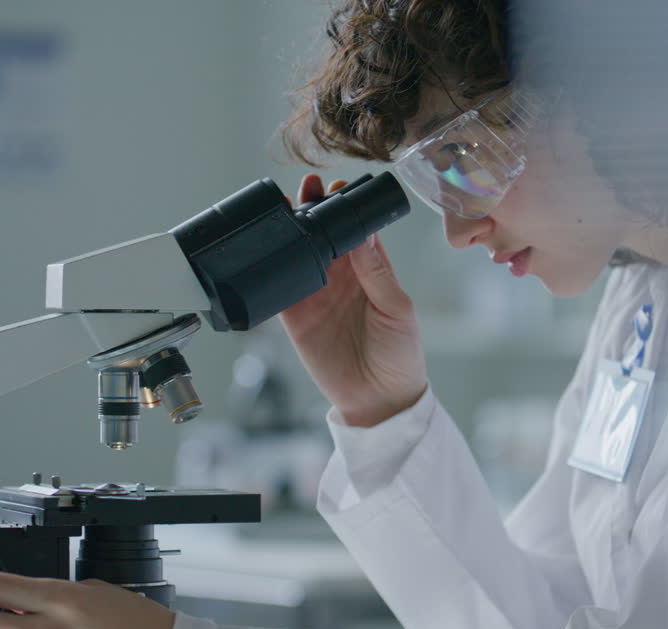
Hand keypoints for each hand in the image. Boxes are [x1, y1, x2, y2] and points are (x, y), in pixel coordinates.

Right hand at [280, 173, 427, 426]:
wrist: (379, 401)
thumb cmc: (400, 356)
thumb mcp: (397, 310)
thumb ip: (377, 272)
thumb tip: (363, 234)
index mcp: (371, 269)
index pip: (355, 229)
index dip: (346, 207)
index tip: (338, 189)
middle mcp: (341, 277)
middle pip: (322, 233)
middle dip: (313, 209)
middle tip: (306, 189)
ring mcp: (316, 294)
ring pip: (298, 253)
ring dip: (290, 231)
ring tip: (284, 209)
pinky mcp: (295, 316)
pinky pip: (279, 286)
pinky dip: (271, 268)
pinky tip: (267, 249)